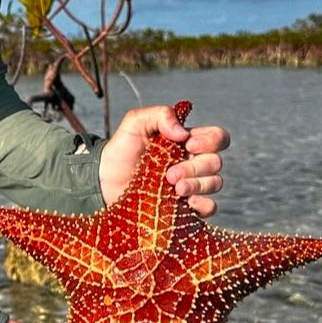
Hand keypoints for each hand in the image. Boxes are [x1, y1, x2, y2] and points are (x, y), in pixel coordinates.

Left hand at [99, 104, 229, 216]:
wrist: (104, 180)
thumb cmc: (121, 149)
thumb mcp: (136, 123)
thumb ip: (160, 115)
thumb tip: (183, 133)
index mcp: (187, 141)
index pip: (217, 137)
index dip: (211, 141)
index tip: (187, 144)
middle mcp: (193, 162)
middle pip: (215, 162)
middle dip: (195, 167)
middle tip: (170, 174)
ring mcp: (191, 185)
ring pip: (215, 183)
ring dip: (198, 185)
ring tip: (174, 187)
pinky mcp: (185, 206)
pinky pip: (210, 207)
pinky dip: (203, 204)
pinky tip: (185, 202)